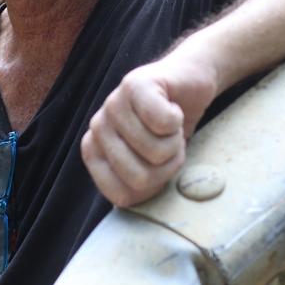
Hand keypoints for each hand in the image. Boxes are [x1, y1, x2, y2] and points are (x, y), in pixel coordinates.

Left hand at [80, 53, 217, 207]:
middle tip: (168, 143)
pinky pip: (162, 122)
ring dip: (175, 141)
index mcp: (95, 152)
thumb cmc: (167, 129)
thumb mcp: (151, 165)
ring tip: (170, 125)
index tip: (157, 166)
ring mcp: (113, 103)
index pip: (121, 195)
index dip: (152, 188)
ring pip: (154, 150)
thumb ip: (135, 186)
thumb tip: (129, 202)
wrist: (189, 83)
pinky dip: (178, 120)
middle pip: (139, 176)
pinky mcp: (135, 84)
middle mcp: (98, 127)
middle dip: (167, 165)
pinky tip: (173, 108)